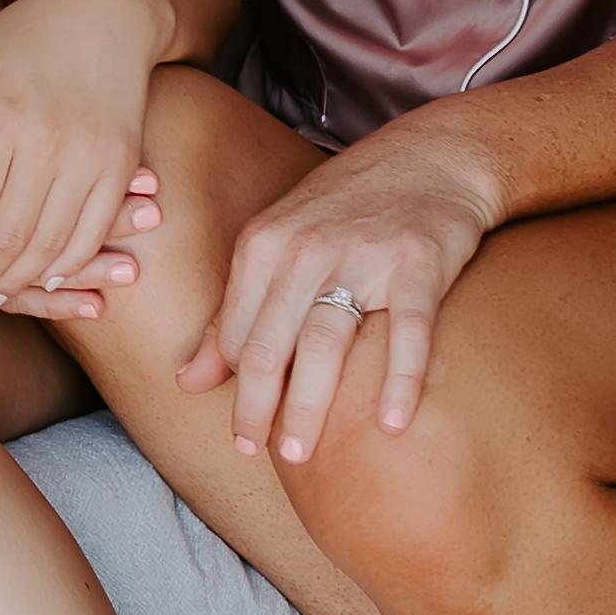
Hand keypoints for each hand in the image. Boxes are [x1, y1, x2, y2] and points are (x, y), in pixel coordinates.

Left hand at [0, 0, 165, 318]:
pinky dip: (69, 264)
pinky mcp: (123, 164)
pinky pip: (93, 231)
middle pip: (9, 237)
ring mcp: (92, 156)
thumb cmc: (26, 34)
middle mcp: (49, 142)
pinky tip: (46, 276)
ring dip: (21, 280)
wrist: (109, 11)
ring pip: (52, 244)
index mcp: (2, 118)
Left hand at [180, 123, 499, 465]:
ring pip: (325, 342)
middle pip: (272, 344)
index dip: (236, 390)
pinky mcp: (419, 266)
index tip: (242, 438)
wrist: (429, 159)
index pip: (238, 333)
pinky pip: (406, 333)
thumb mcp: (277, 247)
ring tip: (301, 453)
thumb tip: (186, 382)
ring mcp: (363, 257)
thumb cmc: (345, 211)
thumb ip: (234, 316)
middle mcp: (304, 250)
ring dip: (311, 404)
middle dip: (260, 406)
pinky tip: (390, 424)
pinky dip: (398, 381)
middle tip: (262, 456)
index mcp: (263, 245)